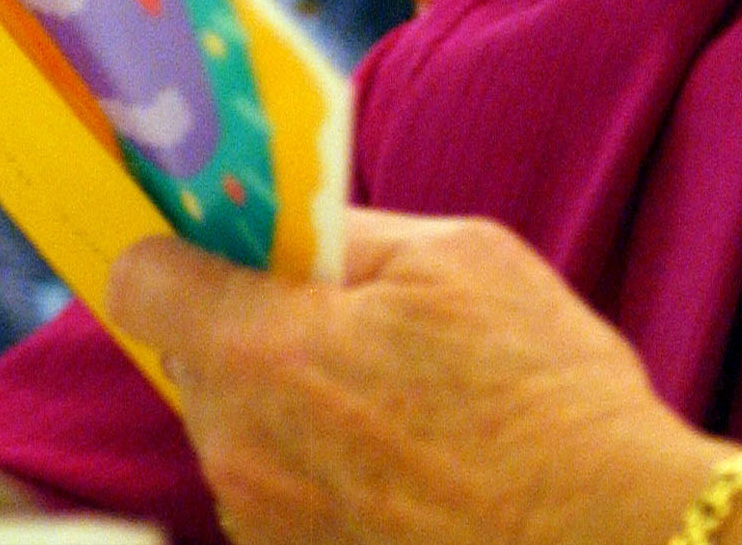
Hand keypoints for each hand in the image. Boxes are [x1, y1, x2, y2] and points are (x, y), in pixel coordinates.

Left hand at [107, 210, 730, 544]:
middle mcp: (237, 447)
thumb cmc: (539, 391)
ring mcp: (261, 521)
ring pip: (241, 429)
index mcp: (264, 351)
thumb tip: (287, 227)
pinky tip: (406, 463)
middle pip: (199, 359)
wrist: (601, 533)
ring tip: (401, 404)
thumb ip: (344, 236)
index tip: (228, 245)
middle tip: (356, 323)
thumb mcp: (460, 257)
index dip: (179, 253)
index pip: (141, 284)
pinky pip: (278, 493)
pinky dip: (321, 472)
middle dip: (259, 329)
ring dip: (293, 406)